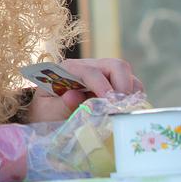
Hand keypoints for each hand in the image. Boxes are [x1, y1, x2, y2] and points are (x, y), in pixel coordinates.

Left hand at [25, 57, 144, 122]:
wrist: (48, 116)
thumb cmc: (47, 113)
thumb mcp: (48, 112)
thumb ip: (60, 105)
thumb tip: (73, 96)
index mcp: (67, 70)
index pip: (89, 71)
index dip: (102, 85)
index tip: (110, 102)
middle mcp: (87, 67)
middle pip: (114, 65)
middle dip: (123, 84)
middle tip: (121, 108)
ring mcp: (101, 73)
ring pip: (126, 73)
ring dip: (130, 91)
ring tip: (123, 111)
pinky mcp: (113, 83)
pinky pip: (131, 84)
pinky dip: (134, 95)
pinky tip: (125, 110)